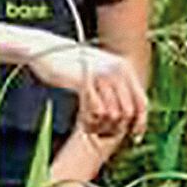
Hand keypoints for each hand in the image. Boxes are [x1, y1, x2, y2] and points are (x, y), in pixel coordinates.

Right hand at [26, 41, 147, 141]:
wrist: (44, 49)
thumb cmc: (70, 66)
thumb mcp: (98, 72)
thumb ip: (114, 89)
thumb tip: (126, 116)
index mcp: (125, 67)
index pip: (142, 103)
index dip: (139, 123)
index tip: (132, 137)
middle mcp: (117, 70)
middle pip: (128, 112)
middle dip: (116, 128)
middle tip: (102, 133)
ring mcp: (102, 75)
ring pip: (113, 114)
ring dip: (102, 127)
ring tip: (90, 128)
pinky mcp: (85, 81)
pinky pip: (97, 111)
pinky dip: (91, 122)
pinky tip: (83, 123)